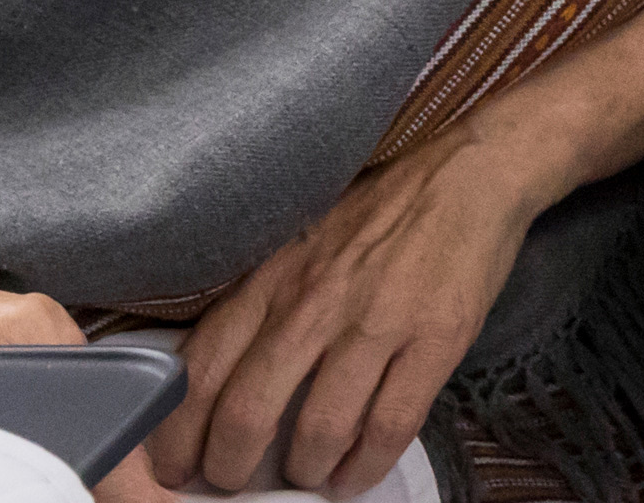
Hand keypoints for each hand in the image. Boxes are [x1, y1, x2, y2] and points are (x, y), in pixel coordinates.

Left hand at [119, 127, 543, 501]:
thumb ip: (259, 301)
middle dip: (231, 468)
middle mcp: (314, 303)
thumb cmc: (380, 210)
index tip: (172, 464)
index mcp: (273, 277)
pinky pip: (389, 426)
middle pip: (248, 413)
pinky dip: (365, 467)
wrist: (471, 173)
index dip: (178, 431)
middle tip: (232, 485)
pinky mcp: (434, 340)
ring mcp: (377, 323)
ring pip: (319, 430)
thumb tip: (216, 378)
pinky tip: (356, 476)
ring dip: (305, 471)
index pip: (202, 369)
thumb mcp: (298, 241)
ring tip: (306, 477)